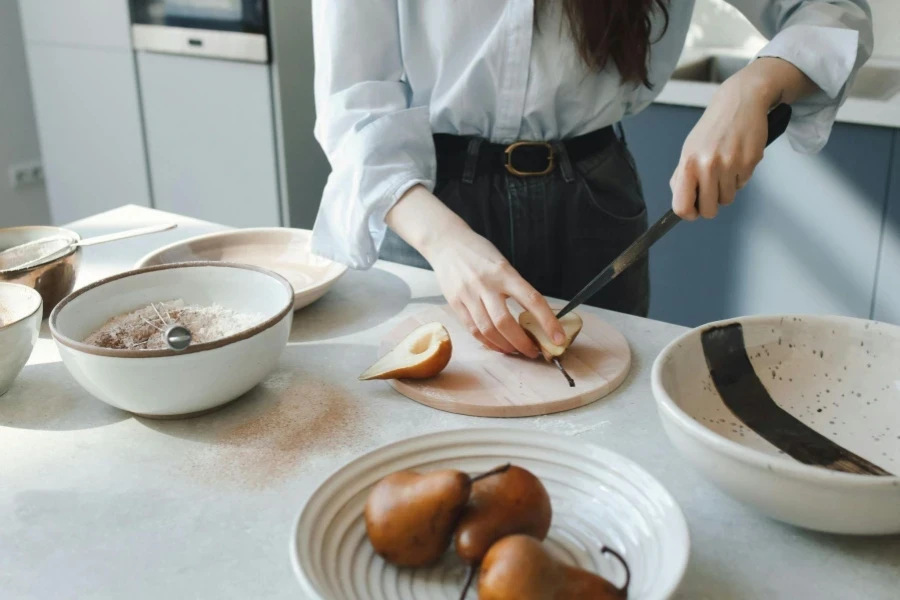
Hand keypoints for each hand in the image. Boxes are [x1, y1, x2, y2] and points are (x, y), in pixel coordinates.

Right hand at [386, 184, 564, 355]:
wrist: (446, 243)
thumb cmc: (479, 252)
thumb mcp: (502, 263)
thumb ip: (515, 286)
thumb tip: (534, 314)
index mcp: (504, 272)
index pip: (531, 299)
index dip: (547, 321)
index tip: (558, 337)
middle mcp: (486, 284)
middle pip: (505, 322)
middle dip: (522, 342)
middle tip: (534, 351)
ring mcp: (468, 296)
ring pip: (488, 330)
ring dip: (506, 346)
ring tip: (516, 351)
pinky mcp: (455, 304)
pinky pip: (473, 330)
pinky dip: (488, 342)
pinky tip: (498, 346)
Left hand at [671, 57, 817, 219]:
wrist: (741, 101)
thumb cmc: (713, 127)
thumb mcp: (689, 149)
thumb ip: (682, 176)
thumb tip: (681, 201)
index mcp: (688, 163)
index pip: (682, 207)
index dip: (688, 213)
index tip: (693, 209)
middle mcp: (708, 165)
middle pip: (708, 210)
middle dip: (711, 204)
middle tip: (712, 190)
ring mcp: (730, 164)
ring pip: (727, 199)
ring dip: (726, 189)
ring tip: (725, 169)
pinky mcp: (750, 162)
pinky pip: (742, 185)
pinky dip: (740, 177)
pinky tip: (737, 159)